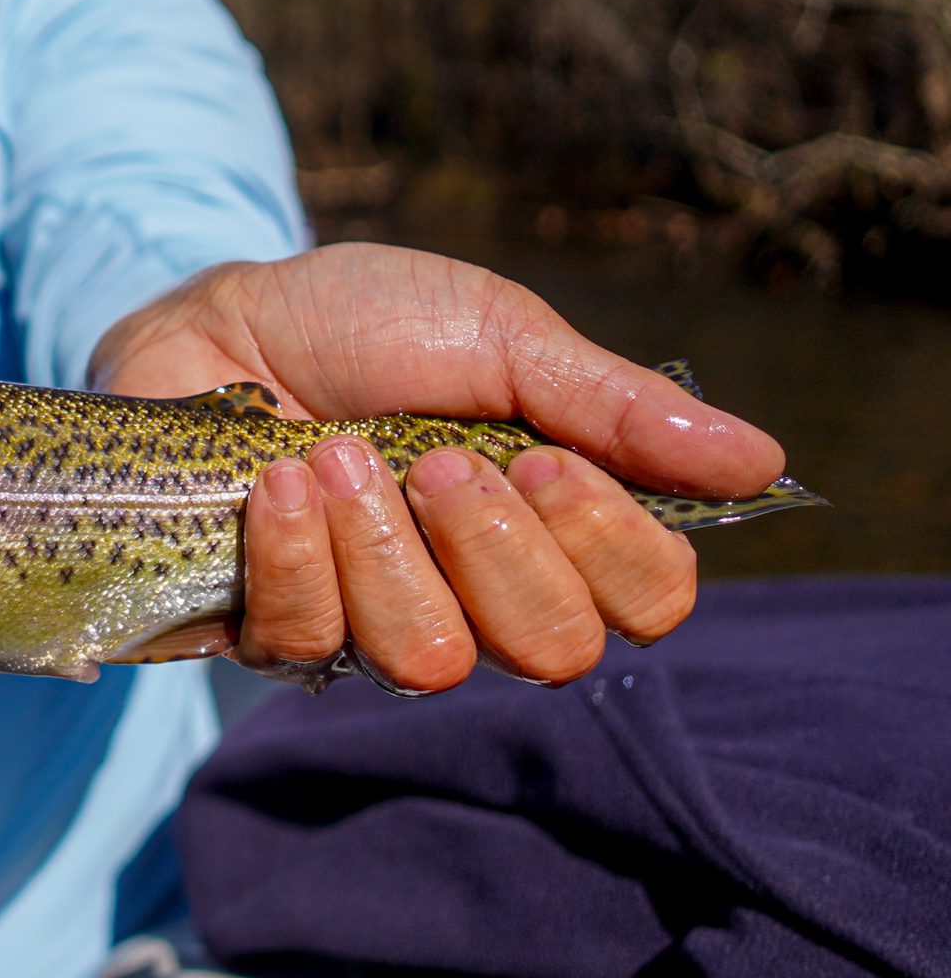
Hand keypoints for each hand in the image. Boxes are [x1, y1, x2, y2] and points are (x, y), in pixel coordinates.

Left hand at [91, 245, 785, 691]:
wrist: (216, 318)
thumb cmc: (365, 324)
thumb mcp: (501, 336)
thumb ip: (614, 407)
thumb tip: (761, 462)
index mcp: (554, 527)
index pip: (645, 603)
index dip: (608, 545)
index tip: (543, 457)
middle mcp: (476, 596)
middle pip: (548, 650)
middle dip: (496, 545)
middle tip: (439, 459)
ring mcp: (370, 625)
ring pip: (428, 659)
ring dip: (386, 544)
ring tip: (341, 454)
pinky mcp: (268, 630)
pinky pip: (308, 642)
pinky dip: (299, 553)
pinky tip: (281, 482)